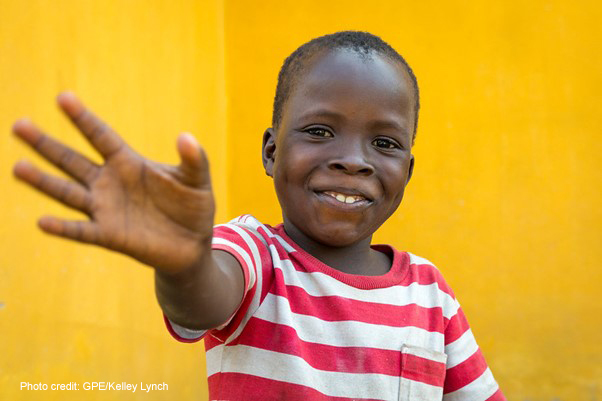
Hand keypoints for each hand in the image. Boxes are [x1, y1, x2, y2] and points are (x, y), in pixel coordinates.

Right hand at [13, 92, 214, 273]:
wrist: (192, 244)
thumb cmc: (192, 206)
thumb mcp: (197, 180)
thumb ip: (194, 159)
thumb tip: (186, 137)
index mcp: (128, 163)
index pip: (101, 136)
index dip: (83, 118)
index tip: (62, 98)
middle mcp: (110, 183)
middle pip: (72, 160)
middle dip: (46, 144)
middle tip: (18, 125)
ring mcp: (106, 209)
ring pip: (69, 193)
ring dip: (44, 182)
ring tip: (18, 167)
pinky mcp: (109, 236)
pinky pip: (82, 231)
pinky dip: (64, 228)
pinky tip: (43, 222)